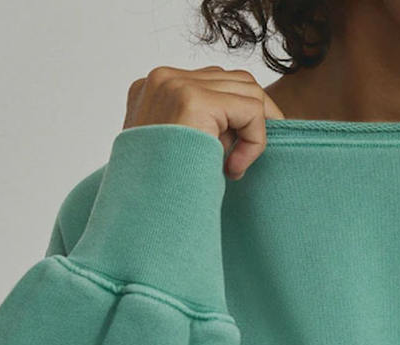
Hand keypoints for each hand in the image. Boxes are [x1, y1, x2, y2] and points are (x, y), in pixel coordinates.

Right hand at [123, 65, 284, 179]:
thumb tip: (237, 129)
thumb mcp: (181, 151)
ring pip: (248, 91)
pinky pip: (251, 110)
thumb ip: (201, 129)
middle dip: (252, 122)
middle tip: (242, 163)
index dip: (235, 120)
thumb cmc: (162, 192)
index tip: (233, 160)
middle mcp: (163, 78)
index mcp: (156, 89)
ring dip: (254, 134)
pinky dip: (255, 142)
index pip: (215, 84)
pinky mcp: (195, 100)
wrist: (144, 210)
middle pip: (235, 81)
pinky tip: (234, 170)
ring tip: (234, 170)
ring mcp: (177, 84)